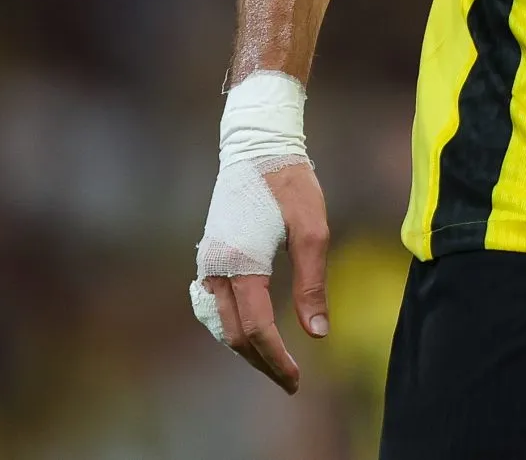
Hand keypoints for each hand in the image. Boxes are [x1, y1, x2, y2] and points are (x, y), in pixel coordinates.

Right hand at [201, 162, 330, 391]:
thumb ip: (313, 283)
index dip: (276, 359)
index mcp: (242, 263)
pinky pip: (214, 305)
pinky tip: (252, 332)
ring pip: (220, 323)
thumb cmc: (290, 183)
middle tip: (290, 381)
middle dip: (261, 361)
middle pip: (233, 334)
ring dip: (245, 347)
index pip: (256, 329)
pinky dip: (232, 326)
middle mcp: (216, 267)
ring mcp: (208, 261)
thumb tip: (317, 334)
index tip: (296, 380)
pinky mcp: (209, 255)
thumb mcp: (312, 230)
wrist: (257, 145)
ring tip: (274, 362)